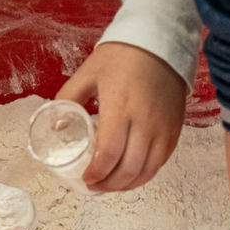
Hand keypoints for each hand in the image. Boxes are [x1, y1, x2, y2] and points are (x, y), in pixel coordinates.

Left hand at [57, 42, 186, 191]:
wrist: (159, 44)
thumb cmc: (122, 57)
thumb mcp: (88, 73)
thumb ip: (68, 99)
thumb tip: (56, 127)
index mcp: (120, 106)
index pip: (109, 153)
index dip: (96, 173)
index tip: (85, 179)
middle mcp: (145, 121)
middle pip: (128, 169)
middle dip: (109, 185)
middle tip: (94, 186)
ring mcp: (162, 129)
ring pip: (146, 171)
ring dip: (127, 185)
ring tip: (110, 185)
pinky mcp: (174, 131)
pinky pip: (160, 163)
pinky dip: (144, 175)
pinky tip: (130, 176)